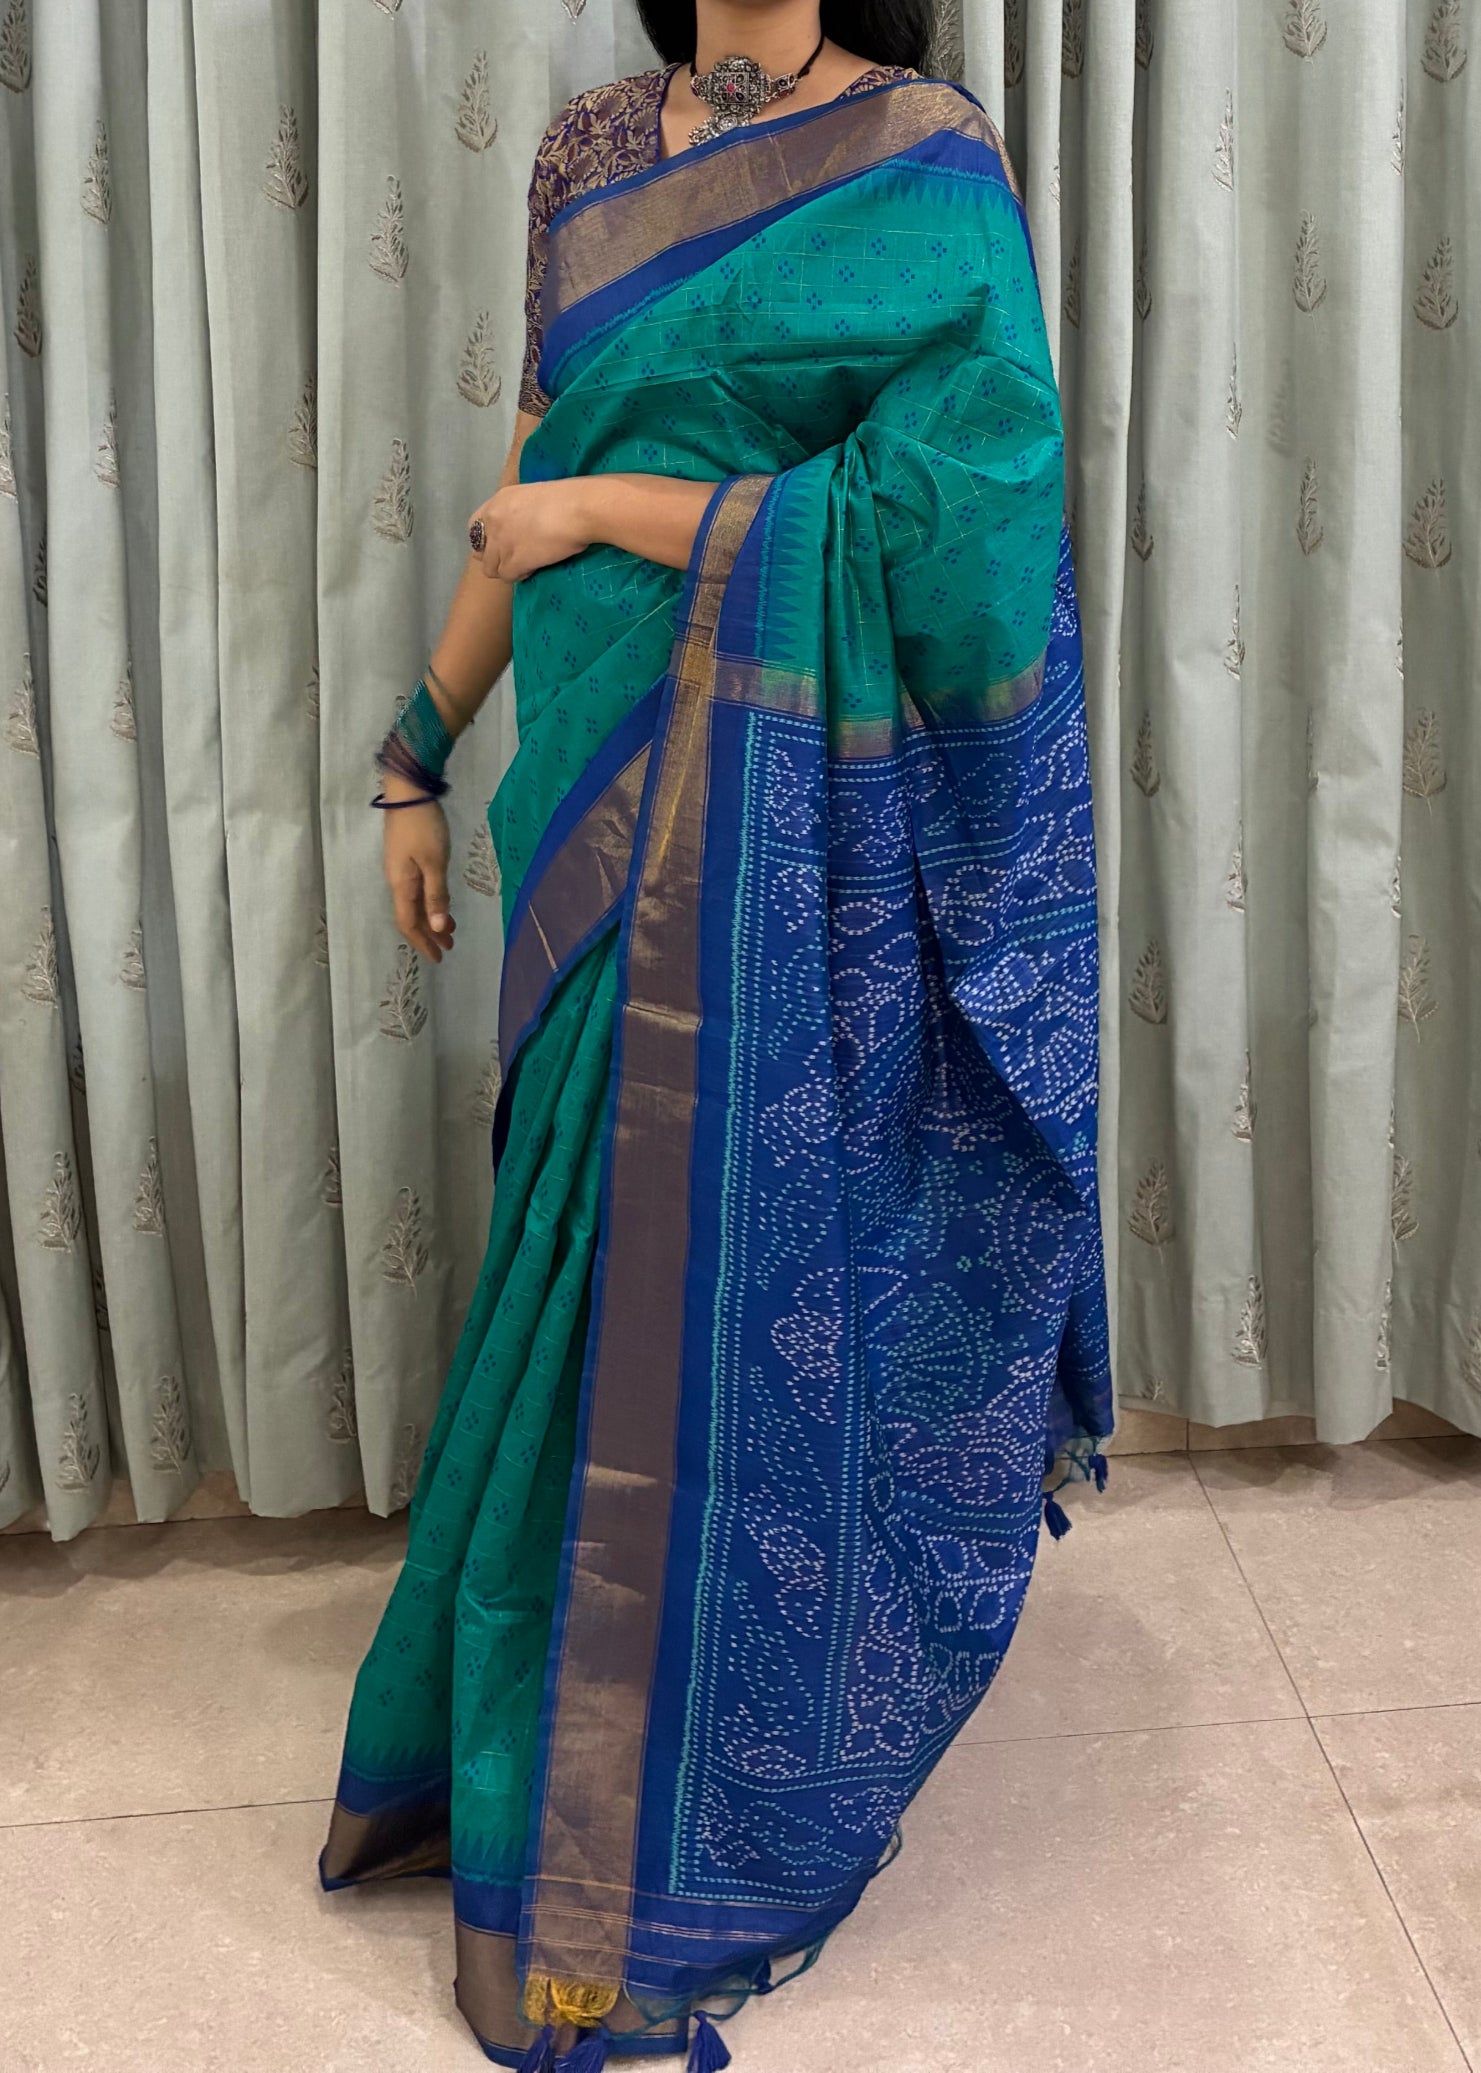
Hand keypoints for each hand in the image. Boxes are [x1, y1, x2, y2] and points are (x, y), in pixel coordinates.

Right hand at [382, 779, 455, 962]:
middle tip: (449, 946)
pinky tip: (441, 902)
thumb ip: (436, 895)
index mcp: (401, 884)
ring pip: (414, 903)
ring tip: (450, 929)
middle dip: (429, 934)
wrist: (408, 792)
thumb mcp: (434, 863)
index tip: (439, 957)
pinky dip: (430, 902)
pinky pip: (417, 890)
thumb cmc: (423, 827)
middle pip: (410, 916)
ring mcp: (400, 869)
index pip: (408, 923)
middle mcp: (397, 881)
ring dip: (431, 918)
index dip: (423, 942)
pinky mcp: (406, 858)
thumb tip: (436, 927)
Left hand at [467, 479, 592, 582]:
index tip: (500, 544)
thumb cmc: (567, 498)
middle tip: (514, 558)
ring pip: (491, 568)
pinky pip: (507, 576)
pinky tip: (534, 569)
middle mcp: (493, 522)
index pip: (474, 526)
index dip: (485, 539)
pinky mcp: (513, 561)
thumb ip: (520, 510)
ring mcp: (501, 542)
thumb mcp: (533, 496)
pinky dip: (520, 575)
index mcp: (497, 502)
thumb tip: (524, 522)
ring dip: (507, 569)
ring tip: (526, 565)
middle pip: (480, 552)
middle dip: (495, 557)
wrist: (577, 509)